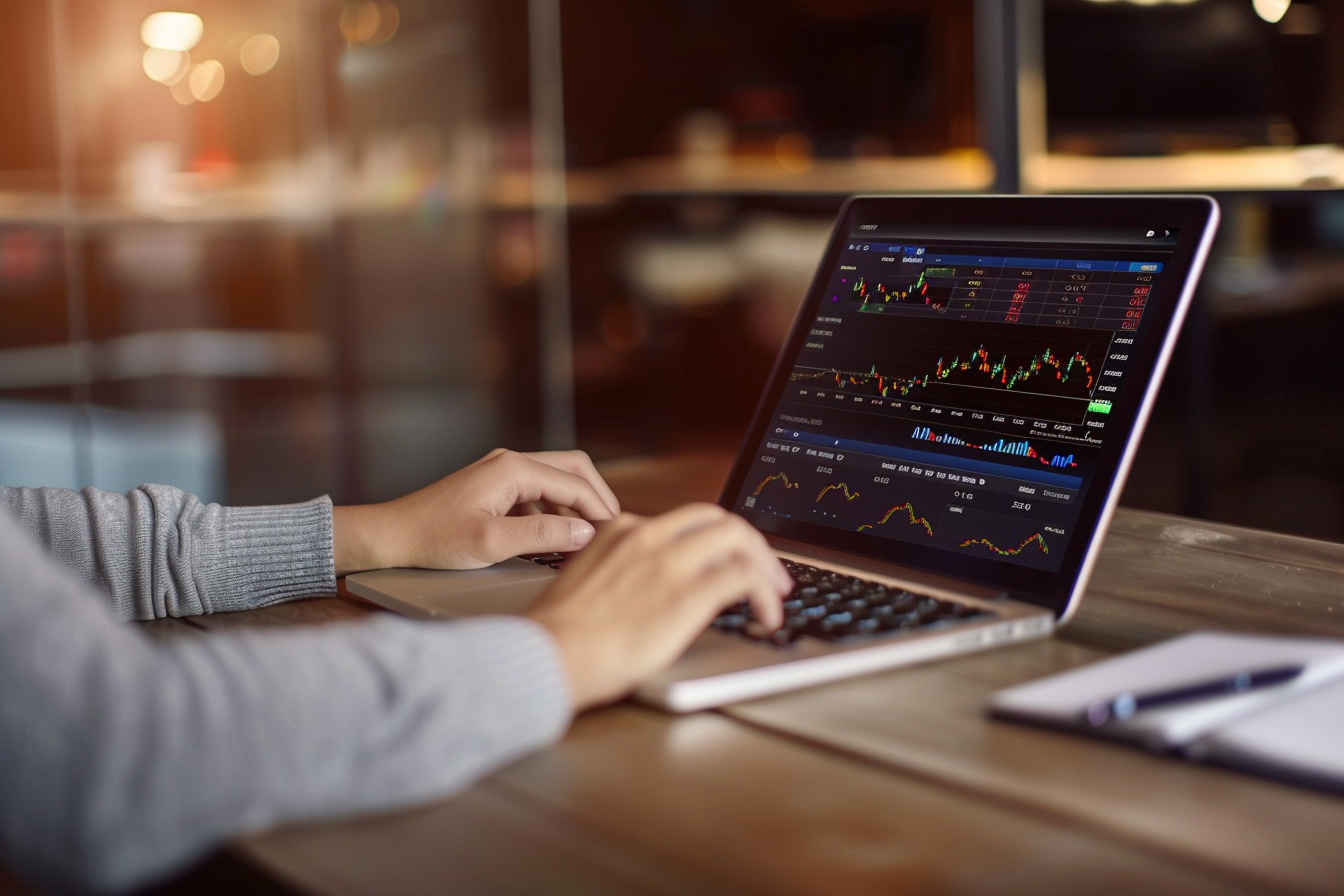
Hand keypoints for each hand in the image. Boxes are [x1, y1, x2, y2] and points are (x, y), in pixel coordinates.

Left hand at [332, 448, 620, 574]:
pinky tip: (558, 539)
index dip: (600, 511)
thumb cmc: (433, 539)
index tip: (616, 537)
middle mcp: (510, 462)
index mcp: (513, 469)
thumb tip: (585, 532)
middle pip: (574, 470)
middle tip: (612, 530)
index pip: (575, 484)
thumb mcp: (492, 543)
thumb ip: (543, 536)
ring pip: (557, 480)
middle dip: (596, 498)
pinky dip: (556, 512)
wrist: (392, 537)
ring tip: (589, 539)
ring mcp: (502, 473)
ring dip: (577, 506)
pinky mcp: (496, 488)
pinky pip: (539, 493)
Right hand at [524, 503, 791, 710]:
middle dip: (750, 542)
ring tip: (776, 591)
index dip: (716, 540)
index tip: (728, 559)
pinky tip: (767, 616)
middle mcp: (648, 536)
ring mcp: (670, 561)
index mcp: (622, 531)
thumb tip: (654, 590)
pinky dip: (765, 593)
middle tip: (765, 570)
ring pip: (738, 538)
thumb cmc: (560, 636)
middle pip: (718, 519)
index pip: (685, 522)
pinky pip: (745, 577)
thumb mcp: (590, 583)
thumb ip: (624, 573)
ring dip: (765, 564)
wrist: (550, 654)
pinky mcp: (689, 593)